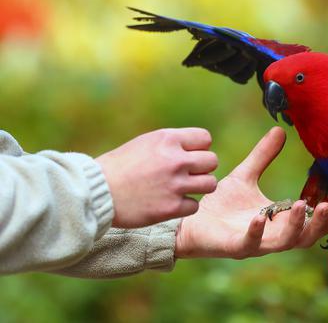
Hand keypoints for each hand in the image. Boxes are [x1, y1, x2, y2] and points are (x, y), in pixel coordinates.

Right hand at [96, 128, 217, 227]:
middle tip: (188, 175)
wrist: (96, 192)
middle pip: (212, 161)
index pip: (205, 139)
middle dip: (202, 168)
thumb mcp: (146, 143)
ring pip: (210, 183)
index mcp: (168, 139)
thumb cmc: (119, 166)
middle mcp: (175, 160)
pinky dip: (185, 206)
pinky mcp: (171, 207)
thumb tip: (197, 149)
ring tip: (184, 188)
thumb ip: (172, 144)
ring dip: (199, 187)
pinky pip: (195, 205)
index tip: (188, 156)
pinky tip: (171, 203)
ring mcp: (175, 184)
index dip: (199, 148)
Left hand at [175, 127, 327, 258]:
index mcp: (277, 221)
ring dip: (295, 227)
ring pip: (282, 243)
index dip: (323, 221)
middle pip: (303, 238)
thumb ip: (263, 156)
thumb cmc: (220, 203)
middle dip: (317, 225)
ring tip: (300, 205)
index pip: (307, 226)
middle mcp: (270, 236)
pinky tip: (261, 216)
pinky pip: (249, 244)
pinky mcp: (232, 246)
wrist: (188, 219)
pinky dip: (257, 232)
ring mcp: (253, 243)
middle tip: (327, 208)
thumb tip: (279, 130)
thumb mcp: (246, 175)